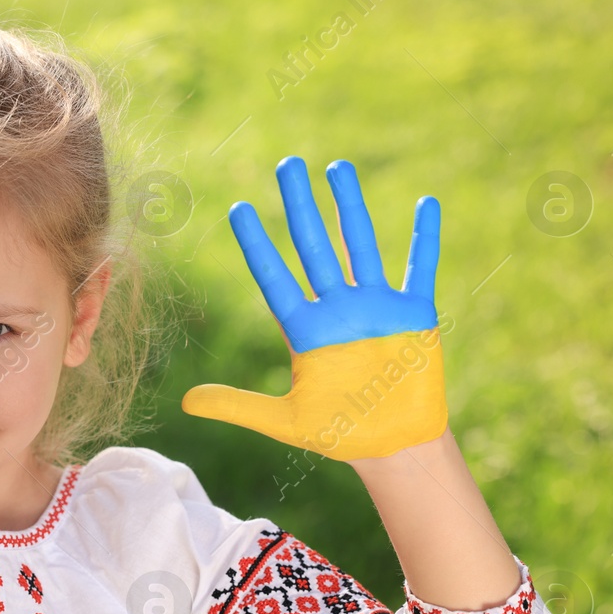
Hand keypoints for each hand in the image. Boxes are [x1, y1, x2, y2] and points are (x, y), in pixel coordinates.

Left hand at [180, 157, 447, 461]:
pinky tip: (427, 203)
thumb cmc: (340, 434)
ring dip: (350, 207)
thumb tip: (185, 402)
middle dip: (300, 206)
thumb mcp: (284, 422)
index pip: (275, 278)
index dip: (257, 245)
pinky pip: (420, 269)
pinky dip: (425, 238)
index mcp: (305, 330)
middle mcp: (337, 309)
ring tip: (337, 167)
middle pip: (315, 247)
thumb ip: (238, 406)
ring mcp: (376, 307)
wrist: (394, 448)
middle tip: (287, 164)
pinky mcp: (415, 315)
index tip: (238, 209)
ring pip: (361, 246)